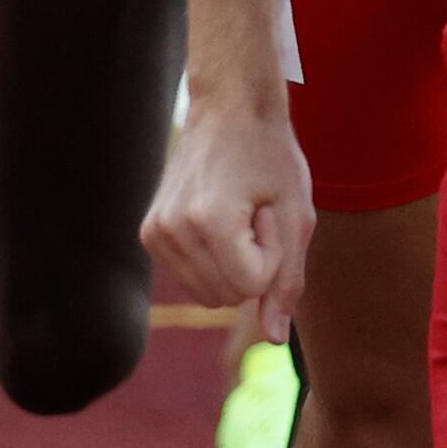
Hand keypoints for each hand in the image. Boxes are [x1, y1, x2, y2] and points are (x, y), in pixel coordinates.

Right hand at [145, 91, 318, 341]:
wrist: (229, 108)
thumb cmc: (271, 156)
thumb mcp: (297, 216)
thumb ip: (287, 282)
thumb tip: (273, 339)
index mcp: (209, 221)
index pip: (250, 286)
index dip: (272, 254)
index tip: (267, 211)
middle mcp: (172, 228)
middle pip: (228, 297)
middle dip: (252, 264)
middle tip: (253, 212)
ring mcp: (155, 232)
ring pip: (209, 294)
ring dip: (232, 264)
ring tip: (236, 214)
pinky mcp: (149, 233)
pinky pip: (192, 278)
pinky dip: (212, 260)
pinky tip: (216, 217)